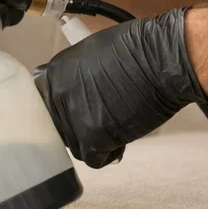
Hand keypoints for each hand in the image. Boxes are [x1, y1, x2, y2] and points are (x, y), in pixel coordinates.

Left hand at [32, 7, 205, 167]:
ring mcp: (74, 117)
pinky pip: (94, 158)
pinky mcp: (93, 136)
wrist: (161, 59)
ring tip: (118, 126)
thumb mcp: (92, 52)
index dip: (66, 112)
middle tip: (105, 119)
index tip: (80, 113)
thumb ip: (76, 75)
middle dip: (82, 127)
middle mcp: (58, 94)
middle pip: (61, 127)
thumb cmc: (137, 50)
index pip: (46, 105)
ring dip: (96, 141)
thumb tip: (76, 91)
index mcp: (54, 72)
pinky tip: (122, 140)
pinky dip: (109, 154)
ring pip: (76, 145)